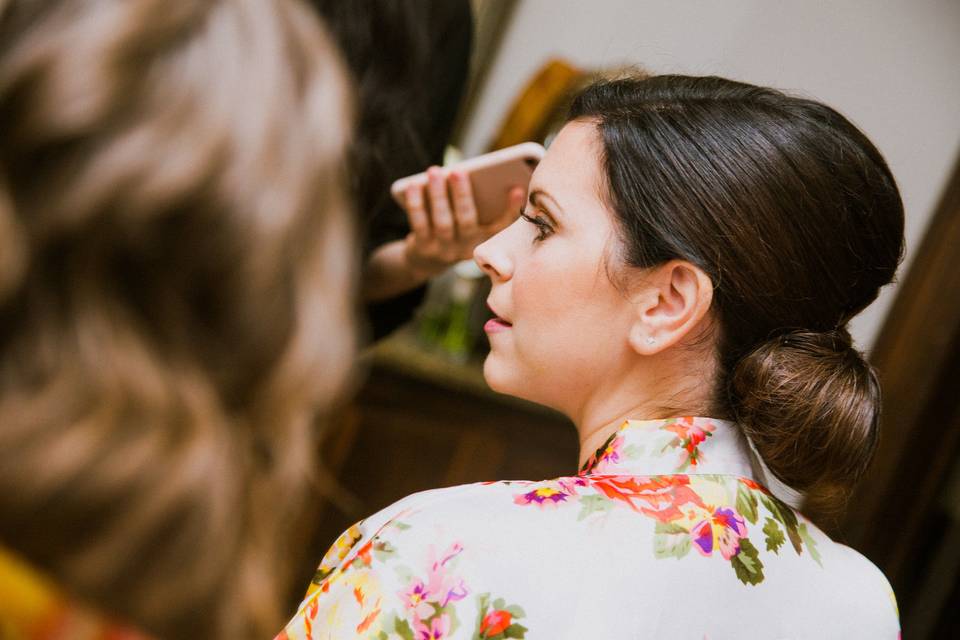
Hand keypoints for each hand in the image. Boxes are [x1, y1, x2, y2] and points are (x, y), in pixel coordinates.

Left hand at [402, 166, 524, 279]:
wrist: (427, 261)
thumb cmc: (454, 230)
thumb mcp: (469, 223)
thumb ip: (477, 203)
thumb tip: (469, 174)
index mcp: (485, 239)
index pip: (502, 226)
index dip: (511, 209)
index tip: (517, 189)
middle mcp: (467, 247)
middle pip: (467, 220)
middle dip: (462, 194)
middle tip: (457, 171)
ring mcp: (445, 250)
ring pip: (442, 221)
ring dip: (438, 195)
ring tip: (435, 171)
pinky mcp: (423, 248)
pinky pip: (420, 224)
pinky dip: (416, 204)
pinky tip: (413, 185)